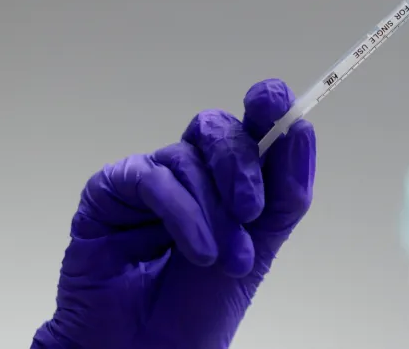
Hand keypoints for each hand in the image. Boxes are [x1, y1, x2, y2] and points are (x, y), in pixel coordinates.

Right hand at [32, 79, 314, 348]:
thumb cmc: (201, 305)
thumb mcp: (261, 246)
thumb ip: (285, 192)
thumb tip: (301, 129)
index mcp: (228, 177)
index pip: (248, 124)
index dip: (264, 104)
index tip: (275, 102)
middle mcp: (189, 172)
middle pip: (218, 130)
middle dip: (241, 166)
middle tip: (252, 211)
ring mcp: (148, 180)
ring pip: (187, 157)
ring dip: (213, 210)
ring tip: (224, 258)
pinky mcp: (108, 193)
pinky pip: (149, 178)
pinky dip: (181, 212)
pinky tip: (196, 250)